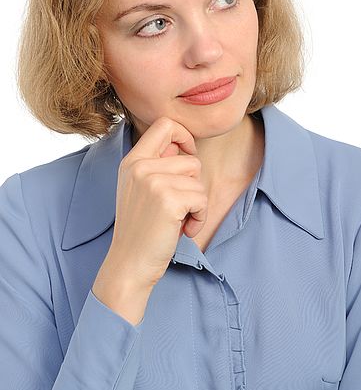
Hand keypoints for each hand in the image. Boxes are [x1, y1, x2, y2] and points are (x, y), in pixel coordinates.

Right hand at [99, 116, 207, 289]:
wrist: (129, 264)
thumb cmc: (140, 229)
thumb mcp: (139, 189)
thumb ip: (157, 165)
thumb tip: (183, 146)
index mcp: (132, 161)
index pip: (165, 124)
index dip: (185, 137)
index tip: (188, 157)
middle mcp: (140, 167)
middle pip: (191, 159)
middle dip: (193, 185)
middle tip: (179, 206)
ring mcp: (153, 182)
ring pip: (198, 181)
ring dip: (197, 204)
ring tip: (179, 220)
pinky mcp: (168, 200)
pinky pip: (202, 199)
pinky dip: (199, 218)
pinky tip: (183, 229)